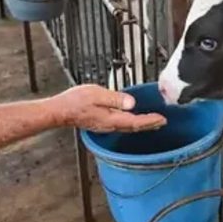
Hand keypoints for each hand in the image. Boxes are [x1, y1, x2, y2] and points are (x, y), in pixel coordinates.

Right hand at [52, 84, 166, 132]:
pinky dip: (132, 122)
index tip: (162, 118)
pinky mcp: (102, 123)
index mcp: (111, 119)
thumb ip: (115, 99)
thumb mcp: (96, 95)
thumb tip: (131, 102)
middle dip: (150, 124)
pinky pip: (122, 124)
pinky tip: (132, 118)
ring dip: (142, 124)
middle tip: (162, 121)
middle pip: (135, 127)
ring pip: (129, 126)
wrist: (60, 110)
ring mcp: (106, 126)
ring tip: (152, 121)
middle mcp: (110, 125)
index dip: (150, 121)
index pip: (136, 122)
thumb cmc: (75, 102)